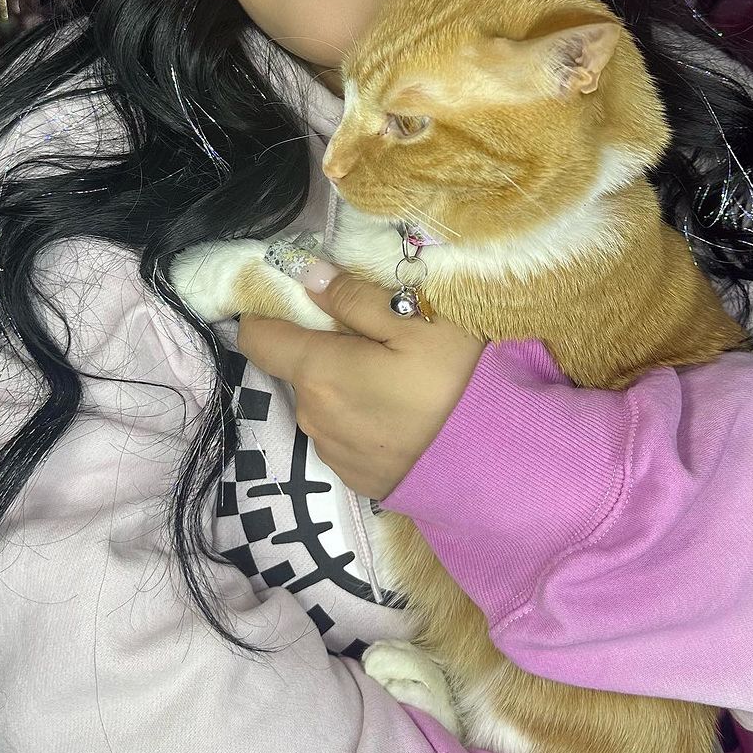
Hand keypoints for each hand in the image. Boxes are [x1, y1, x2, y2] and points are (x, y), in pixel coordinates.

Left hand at [236, 262, 485, 498]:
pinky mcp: (352, 476)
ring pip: (320, 402)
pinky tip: (399, 416)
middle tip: (376, 342)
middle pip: (297, 367)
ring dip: (342, 386)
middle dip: (323, 349)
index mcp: (320, 370)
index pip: (258, 337)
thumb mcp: (414, 319)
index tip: (298, 303)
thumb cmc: (455, 379)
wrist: (494, 459)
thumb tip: (307, 275)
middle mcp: (312, 414)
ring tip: (395, 382)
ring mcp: (331, 451)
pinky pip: (340, 434)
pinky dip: (359, 419)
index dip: (269, 315)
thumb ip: (354, 296)